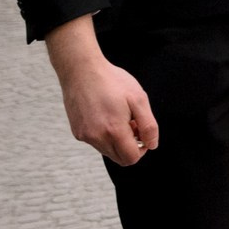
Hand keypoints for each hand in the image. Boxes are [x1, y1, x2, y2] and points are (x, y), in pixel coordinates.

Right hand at [46, 15, 159, 165]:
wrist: (81, 70)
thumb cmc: (112, 81)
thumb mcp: (139, 99)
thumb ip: (149, 126)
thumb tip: (152, 145)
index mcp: (113, 131)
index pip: (131, 158)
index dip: (142, 149)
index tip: (142, 131)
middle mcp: (96, 138)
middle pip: (119, 158)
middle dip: (130, 146)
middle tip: (132, 123)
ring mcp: (84, 136)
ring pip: (107, 150)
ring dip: (117, 140)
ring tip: (119, 116)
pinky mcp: (77, 131)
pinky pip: (96, 142)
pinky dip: (104, 135)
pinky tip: (105, 114)